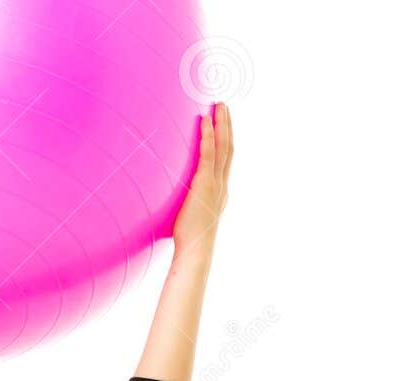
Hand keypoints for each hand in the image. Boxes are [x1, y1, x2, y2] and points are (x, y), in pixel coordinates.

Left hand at [172, 103, 233, 259]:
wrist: (196, 251)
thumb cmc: (190, 240)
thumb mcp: (193, 216)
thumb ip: (190, 203)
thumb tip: (178, 199)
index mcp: (221, 191)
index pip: (226, 160)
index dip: (226, 140)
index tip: (224, 124)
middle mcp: (222, 185)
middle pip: (228, 148)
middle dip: (227, 125)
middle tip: (224, 105)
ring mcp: (216, 184)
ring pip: (222, 147)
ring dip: (221, 124)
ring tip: (219, 105)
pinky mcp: (205, 184)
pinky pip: (208, 154)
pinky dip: (207, 136)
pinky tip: (204, 121)